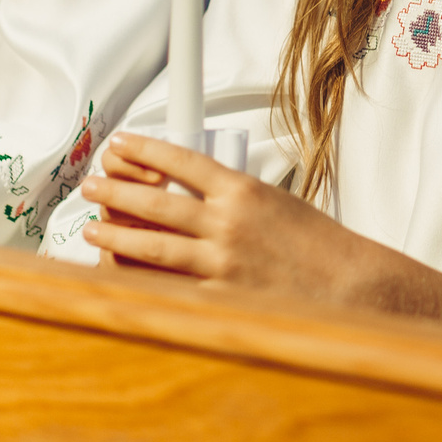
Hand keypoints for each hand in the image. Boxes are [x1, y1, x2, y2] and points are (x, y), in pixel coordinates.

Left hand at [79, 132, 370, 294]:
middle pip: (156, 202)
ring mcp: (220, 263)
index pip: (182, 161)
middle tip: (92, 184)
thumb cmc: (318, 245)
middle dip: (116, 191)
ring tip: (92, 226)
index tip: (122, 144)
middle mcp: (227, 224)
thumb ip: (233, 198)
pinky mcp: (219, 297)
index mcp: (244, 191)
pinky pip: (167, 285)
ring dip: (115, 233)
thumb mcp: (277, 201)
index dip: (145, 150)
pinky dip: (138, 277)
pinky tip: (118, 271)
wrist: (349, 283)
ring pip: (152, 245)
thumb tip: (193, 195)